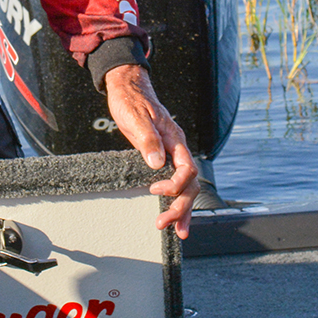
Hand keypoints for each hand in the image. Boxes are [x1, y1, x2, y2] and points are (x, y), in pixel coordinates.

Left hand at [104, 63, 199, 238]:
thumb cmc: (131, 100)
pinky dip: (175, 199)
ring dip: (182, 209)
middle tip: (165, 224)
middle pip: (189, 183)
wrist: (127, 87)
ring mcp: (170, 153)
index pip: (186, 168)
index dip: (175, 184)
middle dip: (180, 206)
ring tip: (177, 230)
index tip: (156, 190)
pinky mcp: (161, 156)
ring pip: (185, 186)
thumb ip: (148, 139)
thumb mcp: (136, 117)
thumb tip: (156, 163)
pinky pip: (174, 181)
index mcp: (174, 138)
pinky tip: (171, 213)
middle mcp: (176, 148)